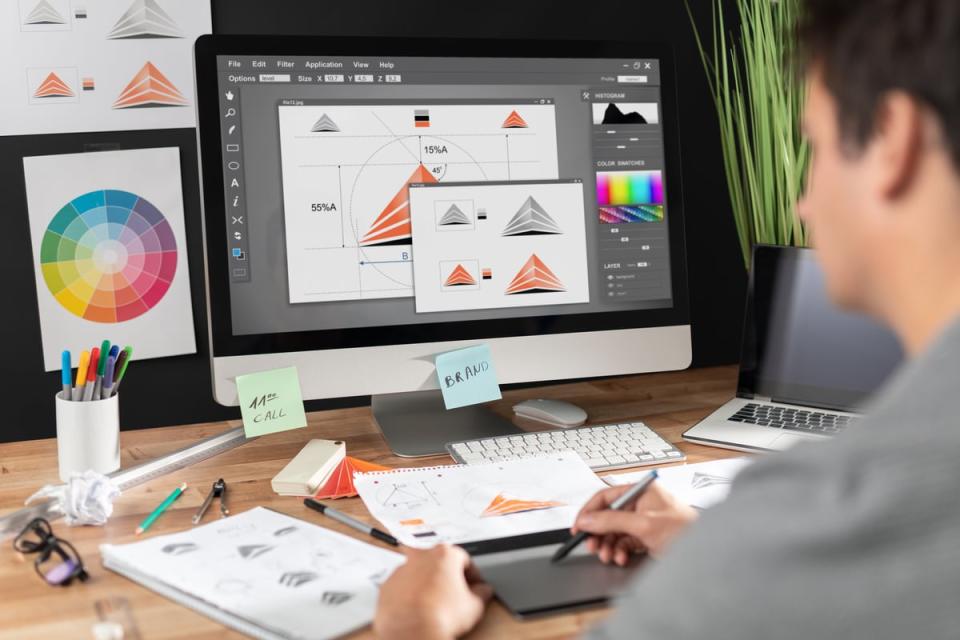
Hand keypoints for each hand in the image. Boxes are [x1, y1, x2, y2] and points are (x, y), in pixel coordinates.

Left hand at [374, 544, 492, 639]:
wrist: (411, 631)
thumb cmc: (441, 616)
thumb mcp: (474, 606)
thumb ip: (482, 593)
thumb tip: (484, 591)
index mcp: (444, 554)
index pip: (464, 559)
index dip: (472, 574)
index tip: (474, 585)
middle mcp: (421, 556)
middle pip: (439, 563)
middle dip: (447, 577)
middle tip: (455, 595)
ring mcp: (401, 570)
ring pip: (419, 573)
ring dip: (427, 584)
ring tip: (435, 605)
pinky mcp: (387, 586)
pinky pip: (402, 587)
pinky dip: (410, 595)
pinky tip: (418, 610)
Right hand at [572, 481, 697, 564]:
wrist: (706, 553)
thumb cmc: (685, 531)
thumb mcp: (643, 525)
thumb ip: (611, 521)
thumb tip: (588, 519)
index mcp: (640, 491)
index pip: (606, 496)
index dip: (589, 511)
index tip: (578, 526)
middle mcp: (641, 504)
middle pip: (608, 516)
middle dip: (599, 533)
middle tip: (592, 545)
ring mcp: (644, 521)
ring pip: (615, 532)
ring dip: (608, 546)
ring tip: (608, 556)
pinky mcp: (647, 537)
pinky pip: (624, 543)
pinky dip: (620, 552)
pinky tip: (621, 558)